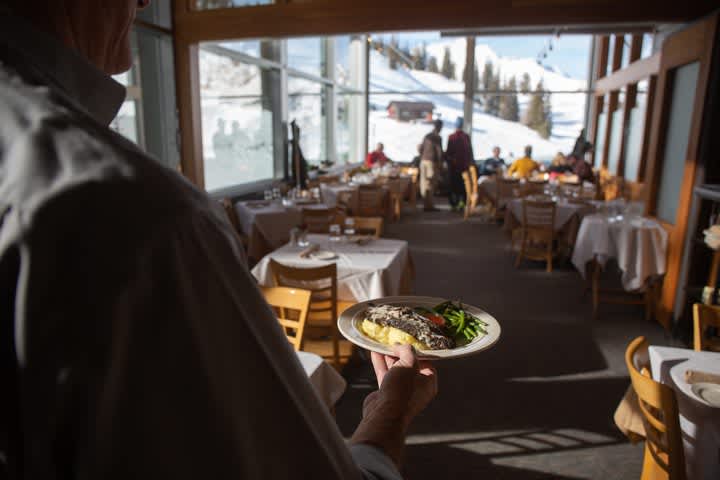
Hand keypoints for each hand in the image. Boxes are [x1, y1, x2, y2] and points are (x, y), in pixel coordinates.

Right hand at [350, 345, 436, 465]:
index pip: (427, 363)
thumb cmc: (401, 391)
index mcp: (428, 383)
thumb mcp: (409, 364)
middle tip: (393, 341)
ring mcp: (401, 391)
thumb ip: (407, 351)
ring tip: (382, 344)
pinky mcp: (387, 393)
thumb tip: (401, 346)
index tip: (409, 342)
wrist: (383, 414)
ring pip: (395, 369)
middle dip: (400, 353)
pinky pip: (385, 374)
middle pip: (409, 365)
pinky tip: (374, 352)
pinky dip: (380, 363)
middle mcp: (416, 388)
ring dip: (388, 356)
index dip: (418, 352)